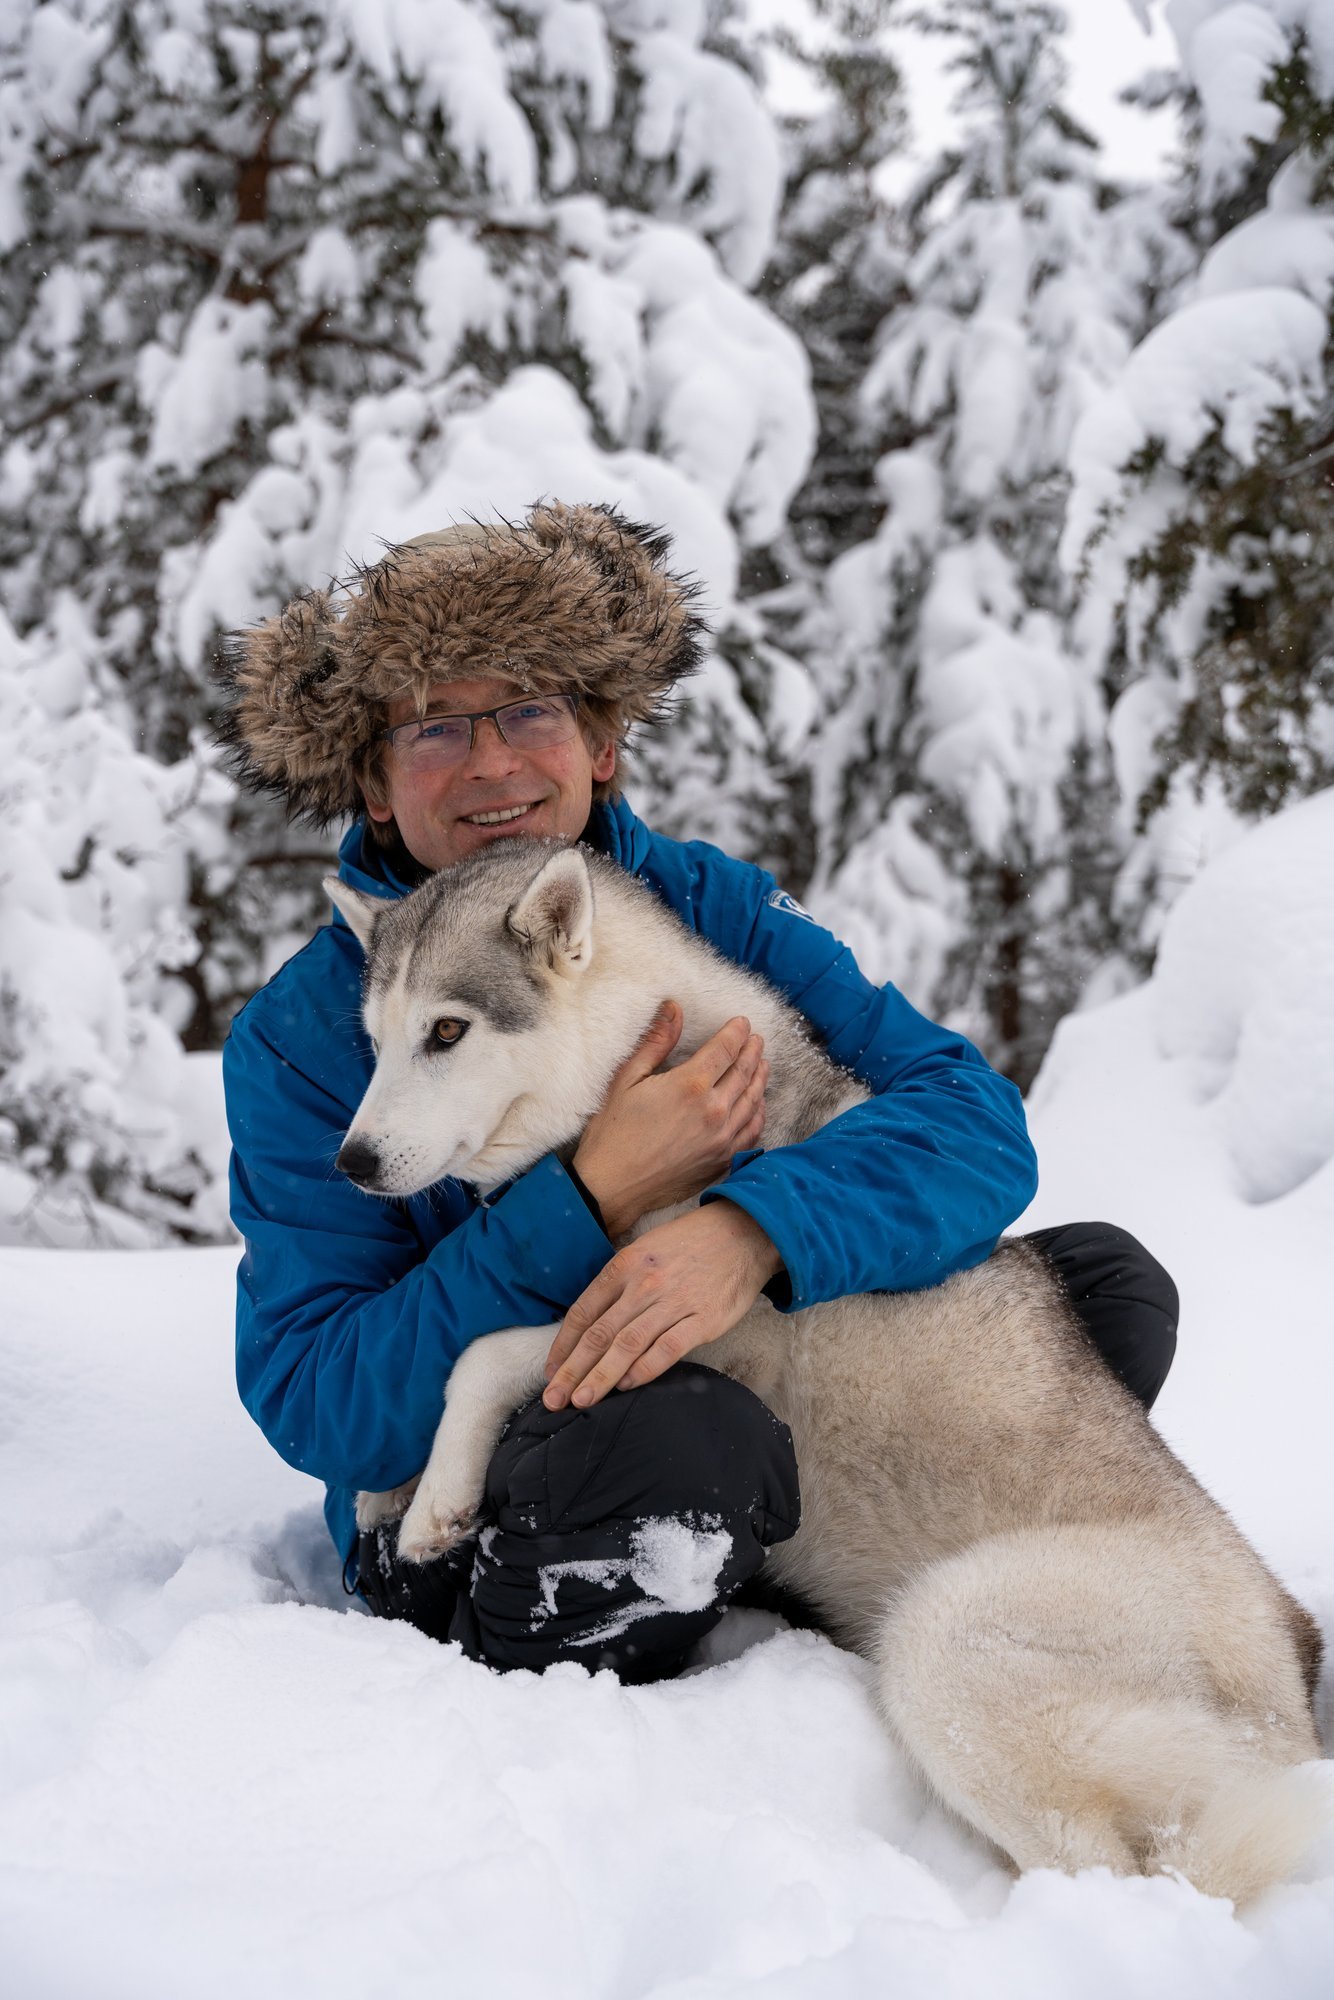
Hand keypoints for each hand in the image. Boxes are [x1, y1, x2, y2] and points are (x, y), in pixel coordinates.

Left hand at [542, 1203, 782, 1409]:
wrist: (746, 1232)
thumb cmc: (691, 1243)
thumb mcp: (646, 1247)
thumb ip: (620, 1281)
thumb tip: (592, 1320)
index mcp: (625, 1264)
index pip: (584, 1311)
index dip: (563, 1345)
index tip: (551, 1370)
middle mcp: (644, 1283)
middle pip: (599, 1334)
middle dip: (572, 1370)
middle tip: (553, 1399)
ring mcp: (674, 1301)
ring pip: (628, 1345)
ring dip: (601, 1377)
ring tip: (582, 1401)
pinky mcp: (704, 1318)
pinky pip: (668, 1349)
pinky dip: (645, 1369)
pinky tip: (628, 1386)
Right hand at [572, 1003, 767, 1239]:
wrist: (612, 1187)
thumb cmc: (613, 1133)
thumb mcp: (627, 1079)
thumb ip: (656, 1042)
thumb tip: (673, 1008)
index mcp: (690, 1085)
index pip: (726, 1049)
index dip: (736, 1032)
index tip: (743, 1023)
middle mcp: (714, 1111)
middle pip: (744, 1072)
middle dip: (752, 1051)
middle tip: (756, 1039)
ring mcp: (722, 1139)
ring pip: (753, 1101)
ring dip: (760, 1078)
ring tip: (762, 1064)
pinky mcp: (722, 1161)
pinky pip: (752, 1132)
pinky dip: (759, 1113)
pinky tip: (758, 1104)